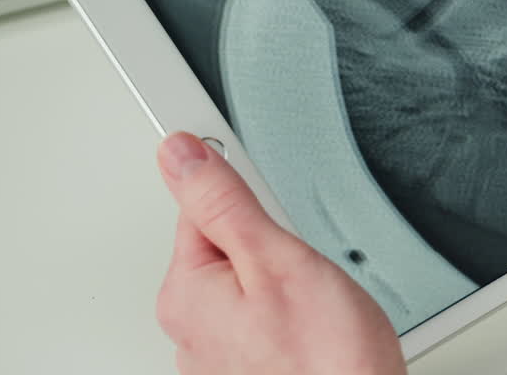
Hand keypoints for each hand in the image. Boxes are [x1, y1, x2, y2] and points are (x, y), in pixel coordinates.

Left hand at [155, 132, 406, 374]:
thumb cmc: (326, 358)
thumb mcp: (278, 259)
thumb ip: (226, 202)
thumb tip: (180, 153)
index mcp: (187, 292)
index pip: (200, 206)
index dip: (241, 188)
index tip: (258, 172)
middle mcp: (190, 327)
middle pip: (227, 244)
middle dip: (272, 240)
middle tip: (308, 259)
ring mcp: (218, 353)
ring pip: (251, 283)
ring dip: (286, 279)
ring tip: (320, 299)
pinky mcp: (249, 367)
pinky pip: (265, 317)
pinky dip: (293, 311)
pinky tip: (318, 321)